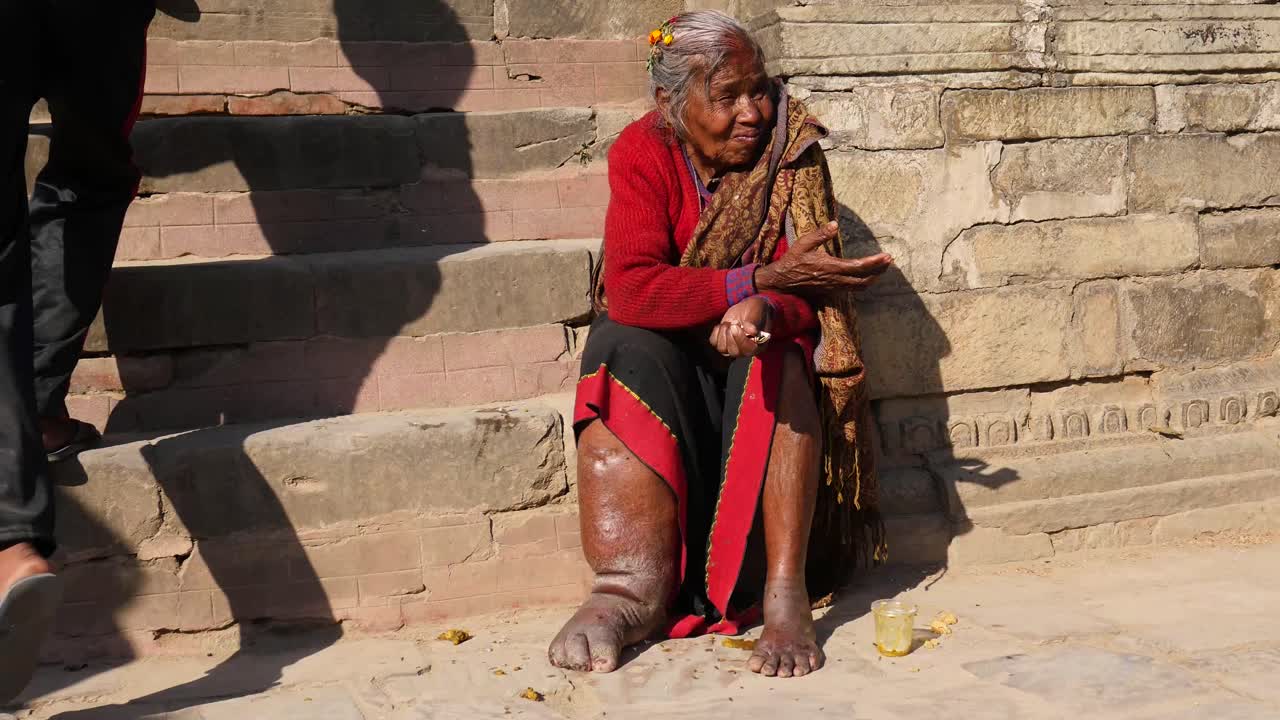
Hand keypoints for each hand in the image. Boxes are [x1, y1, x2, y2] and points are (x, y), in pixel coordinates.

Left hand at [710, 296, 771, 357]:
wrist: (746, 308)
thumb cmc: (755, 309)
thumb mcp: (757, 311)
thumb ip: (754, 321)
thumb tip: (752, 331)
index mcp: (758, 344)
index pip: (748, 350)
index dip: (740, 339)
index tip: (735, 326)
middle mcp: (746, 349)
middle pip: (734, 352)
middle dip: (731, 336)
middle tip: (734, 323)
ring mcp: (733, 347)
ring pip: (722, 348)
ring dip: (723, 333)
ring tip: (730, 323)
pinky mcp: (723, 342)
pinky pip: (714, 342)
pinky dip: (716, 332)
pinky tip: (724, 325)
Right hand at [754, 221, 893, 294]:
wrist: (782, 282)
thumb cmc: (792, 261)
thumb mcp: (803, 243)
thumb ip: (820, 234)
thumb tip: (834, 224)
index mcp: (830, 267)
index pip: (858, 266)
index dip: (874, 263)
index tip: (887, 256)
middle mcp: (835, 279)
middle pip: (864, 279)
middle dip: (879, 270)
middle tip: (889, 261)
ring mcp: (834, 287)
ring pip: (860, 286)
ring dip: (873, 278)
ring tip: (882, 268)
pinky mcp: (832, 290)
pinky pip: (852, 289)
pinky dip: (864, 282)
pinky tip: (867, 276)